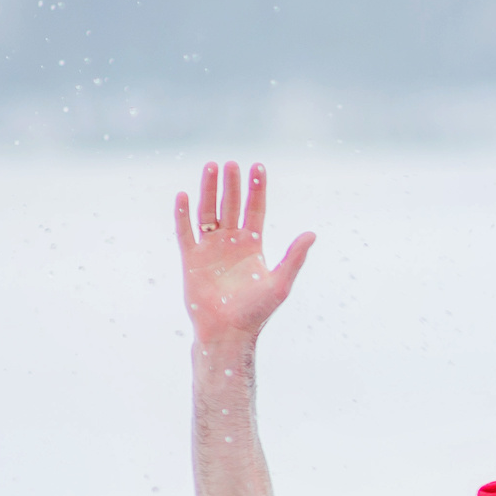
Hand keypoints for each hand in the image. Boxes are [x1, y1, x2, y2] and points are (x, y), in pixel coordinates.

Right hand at [176, 160, 314, 346]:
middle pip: (231, 205)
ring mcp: (210, 249)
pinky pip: (185, 232)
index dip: (257, 189)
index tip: (258, 167)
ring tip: (211, 167)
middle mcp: (231, 243)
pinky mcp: (191, 259)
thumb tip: (312, 234)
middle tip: (232, 163)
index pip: (255, 209)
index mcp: (252, 246)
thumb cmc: (256, 312)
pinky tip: (184, 196)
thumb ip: (294, 258)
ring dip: (209, 190)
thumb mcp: (280, 283)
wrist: (228, 332)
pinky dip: (183, 214)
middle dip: (232, 184)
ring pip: (208, 212)